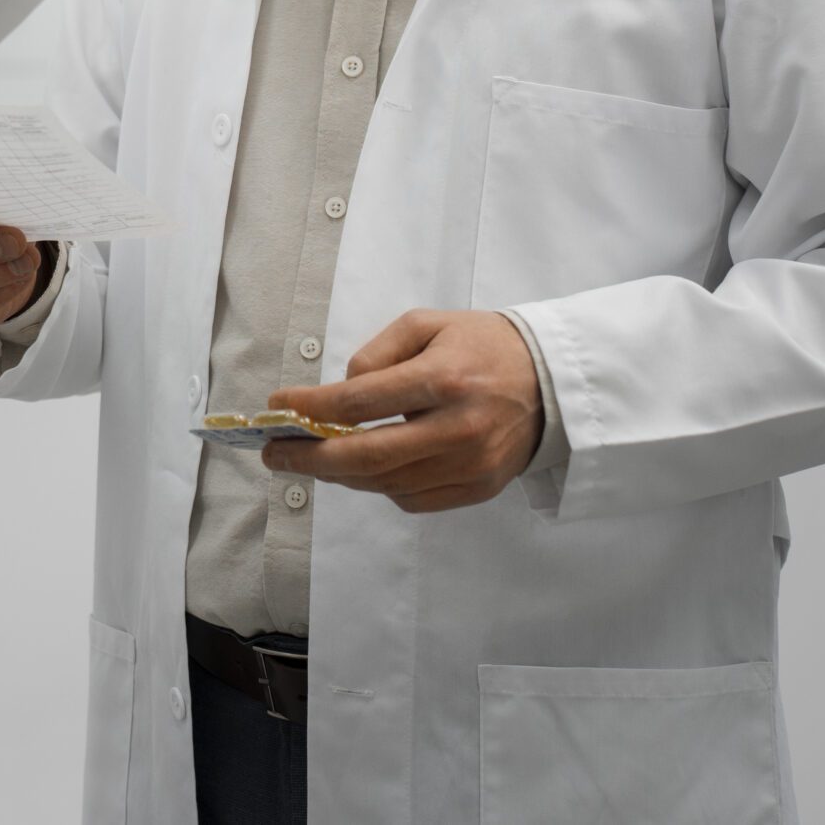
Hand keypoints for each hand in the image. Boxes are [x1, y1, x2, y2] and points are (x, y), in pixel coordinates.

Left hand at [259, 310, 542, 513]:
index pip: (359, 404)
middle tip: (273, 453)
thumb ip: (377, 352)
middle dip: (309, 458)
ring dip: (338, 475)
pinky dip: (379, 487)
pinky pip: (411, 499)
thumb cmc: (481, 345)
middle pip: (366, 457)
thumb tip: (340, 393)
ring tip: (308, 460)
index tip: (277, 406)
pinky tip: (361, 469)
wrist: (550, 380)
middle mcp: (457, 429)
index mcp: (443, 379)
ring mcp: (470, 466)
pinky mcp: (478, 489)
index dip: (309, 408)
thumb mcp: (427, 324)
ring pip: (384, 484)